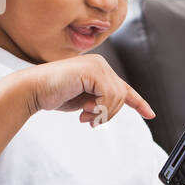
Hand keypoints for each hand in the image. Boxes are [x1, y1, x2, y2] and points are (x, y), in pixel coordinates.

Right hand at [28, 54, 154, 126]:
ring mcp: (97, 65)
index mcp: (99, 69)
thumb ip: (100, 101)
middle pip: (122, 95)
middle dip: (108, 113)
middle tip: (88, 120)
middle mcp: (101, 64)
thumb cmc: (54, 94)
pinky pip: (109, 96)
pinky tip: (83, 110)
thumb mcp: (83, 100)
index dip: (138, 103)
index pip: (124, 88)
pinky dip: (99, 108)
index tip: (150, 114)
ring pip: (117, 97)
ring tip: (84, 116)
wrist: (34, 89)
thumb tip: (112, 109)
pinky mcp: (93, 71)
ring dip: (101, 113)